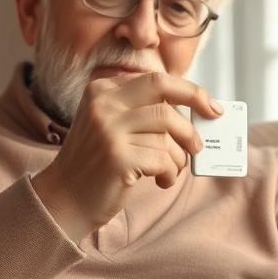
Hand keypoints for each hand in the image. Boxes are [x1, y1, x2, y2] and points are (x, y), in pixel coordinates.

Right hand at [32, 72, 222, 241]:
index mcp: (101, 91)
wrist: (63, 199)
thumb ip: (140, 111)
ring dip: (180, 154)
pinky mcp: (118, 157)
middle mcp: (103, 104)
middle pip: (163, 89)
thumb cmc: (96, 164)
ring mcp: (109, 129)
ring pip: (168, 131)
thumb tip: (192, 108)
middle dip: (196, 99)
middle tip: (214, 117)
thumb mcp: (109, 126)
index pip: (155, 80)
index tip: (209, 104)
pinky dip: (170, 172)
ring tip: (173, 169)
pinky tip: (161, 181)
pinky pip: (164, 159)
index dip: (188, 90)